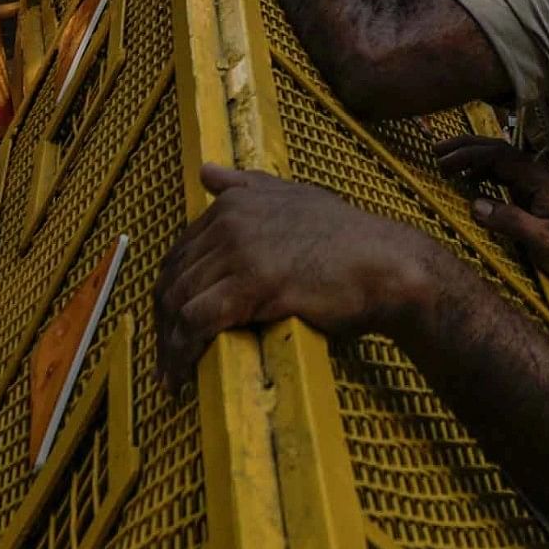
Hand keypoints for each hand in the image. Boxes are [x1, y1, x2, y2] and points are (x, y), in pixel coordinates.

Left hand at [153, 165, 449, 386]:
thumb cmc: (348, 238)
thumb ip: (247, 186)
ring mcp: (240, 251)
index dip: (170, 294)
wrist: (386, 265)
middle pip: (173, 280)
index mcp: (233, 205)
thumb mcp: (294, 197)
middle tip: (165, 360)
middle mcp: (230, 222)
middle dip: (162, 325)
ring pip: (180, 303)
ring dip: (168, 346)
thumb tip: (206, 171)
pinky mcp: (253, 284)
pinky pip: (198, 322)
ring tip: (171, 377)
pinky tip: (183, 377)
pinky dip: (183, 353)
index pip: (180, 254)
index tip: (170, 326)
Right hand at [430, 139, 548, 289]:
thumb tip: (475, 205)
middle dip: (466, 147)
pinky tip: (468, 182)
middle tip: (435, 151)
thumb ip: (511, 221)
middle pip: (496, 149)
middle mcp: (535, 175)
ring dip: (472, 157)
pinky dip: (481, 172)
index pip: (497, 155)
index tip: (442, 162)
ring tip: (445, 162)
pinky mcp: (532, 196)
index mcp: (537, 179)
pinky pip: (502, 175)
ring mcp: (534, 184)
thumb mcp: (543, 241)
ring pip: (499, 160)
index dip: (468, 155)